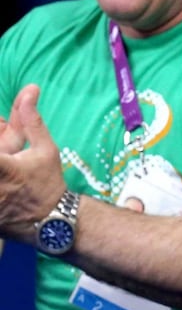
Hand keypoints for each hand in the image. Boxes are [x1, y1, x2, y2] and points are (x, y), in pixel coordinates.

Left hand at [0, 85, 69, 243]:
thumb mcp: (45, 149)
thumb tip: (30, 90)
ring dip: (0, 154)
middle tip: (6, 146)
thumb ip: (31, 121)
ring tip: (9, 162)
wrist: (49, 220)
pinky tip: (5, 179)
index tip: (0, 135)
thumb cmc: (47, 181)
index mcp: (3, 167)